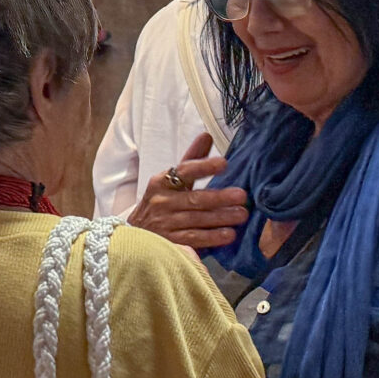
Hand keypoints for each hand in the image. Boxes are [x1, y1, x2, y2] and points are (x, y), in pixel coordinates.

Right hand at [127, 135, 247, 251]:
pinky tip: (229, 234)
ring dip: (221, 217)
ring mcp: (165, 223)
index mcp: (161, 182)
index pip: (184, 171)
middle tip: (242, 195)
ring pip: (196, 219)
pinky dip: (212, 237)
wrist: (136, 233)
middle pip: (194, 198)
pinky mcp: (170, 242)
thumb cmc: (161, 202)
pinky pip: (193, 238)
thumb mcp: (170, 180)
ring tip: (242, 214)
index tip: (223, 163)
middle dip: (219, 197)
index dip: (203, 167)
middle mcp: (161, 202)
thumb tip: (207, 135)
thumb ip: (191, 160)